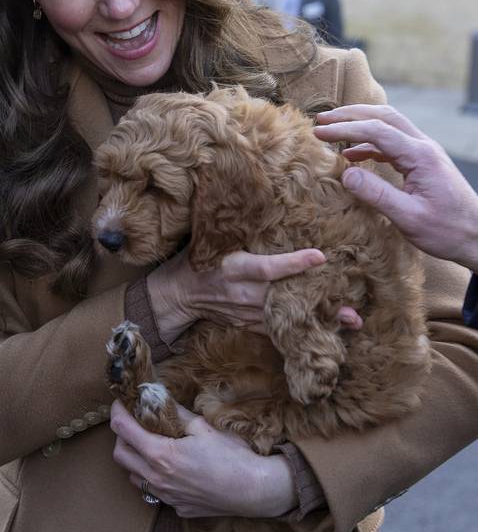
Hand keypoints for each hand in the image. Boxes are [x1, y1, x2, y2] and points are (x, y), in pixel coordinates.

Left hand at [110, 400, 296, 517]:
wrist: (253, 491)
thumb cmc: (231, 456)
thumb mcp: (203, 427)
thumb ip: (176, 414)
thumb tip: (160, 399)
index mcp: (161, 454)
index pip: (124, 430)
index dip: (118, 412)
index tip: (120, 402)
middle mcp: (157, 478)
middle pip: (120, 455)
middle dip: (120, 436)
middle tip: (133, 423)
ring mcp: (166, 496)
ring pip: (133, 477)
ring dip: (134, 458)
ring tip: (149, 445)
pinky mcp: (177, 507)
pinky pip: (153, 491)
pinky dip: (152, 476)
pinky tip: (169, 467)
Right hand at [147, 247, 361, 344]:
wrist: (178, 294)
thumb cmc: (201, 258)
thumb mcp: (218, 240)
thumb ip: (246, 231)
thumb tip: (277, 201)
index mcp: (234, 267)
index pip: (267, 267)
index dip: (293, 264)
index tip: (320, 256)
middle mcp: (242, 293)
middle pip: (285, 300)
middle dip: (319, 304)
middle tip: (353, 310)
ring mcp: (246, 313)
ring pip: (287, 319)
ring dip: (318, 321)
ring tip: (351, 321)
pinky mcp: (248, 325)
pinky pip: (278, 330)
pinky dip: (302, 329)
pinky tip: (328, 330)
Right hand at [315, 104, 477, 271]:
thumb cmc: (448, 231)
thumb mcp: (409, 218)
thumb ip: (376, 195)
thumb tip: (346, 174)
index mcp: (420, 156)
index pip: (376, 130)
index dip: (345, 129)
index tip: (319, 133)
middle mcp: (423, 147)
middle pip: (384, 116)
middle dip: (350, 115)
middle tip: (322, 119)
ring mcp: (424, 153)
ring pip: (389, 125)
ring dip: (360, 124)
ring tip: (332, 130)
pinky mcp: (423, 162)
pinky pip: (393, 142)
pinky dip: (370, 142)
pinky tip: (352, 154)